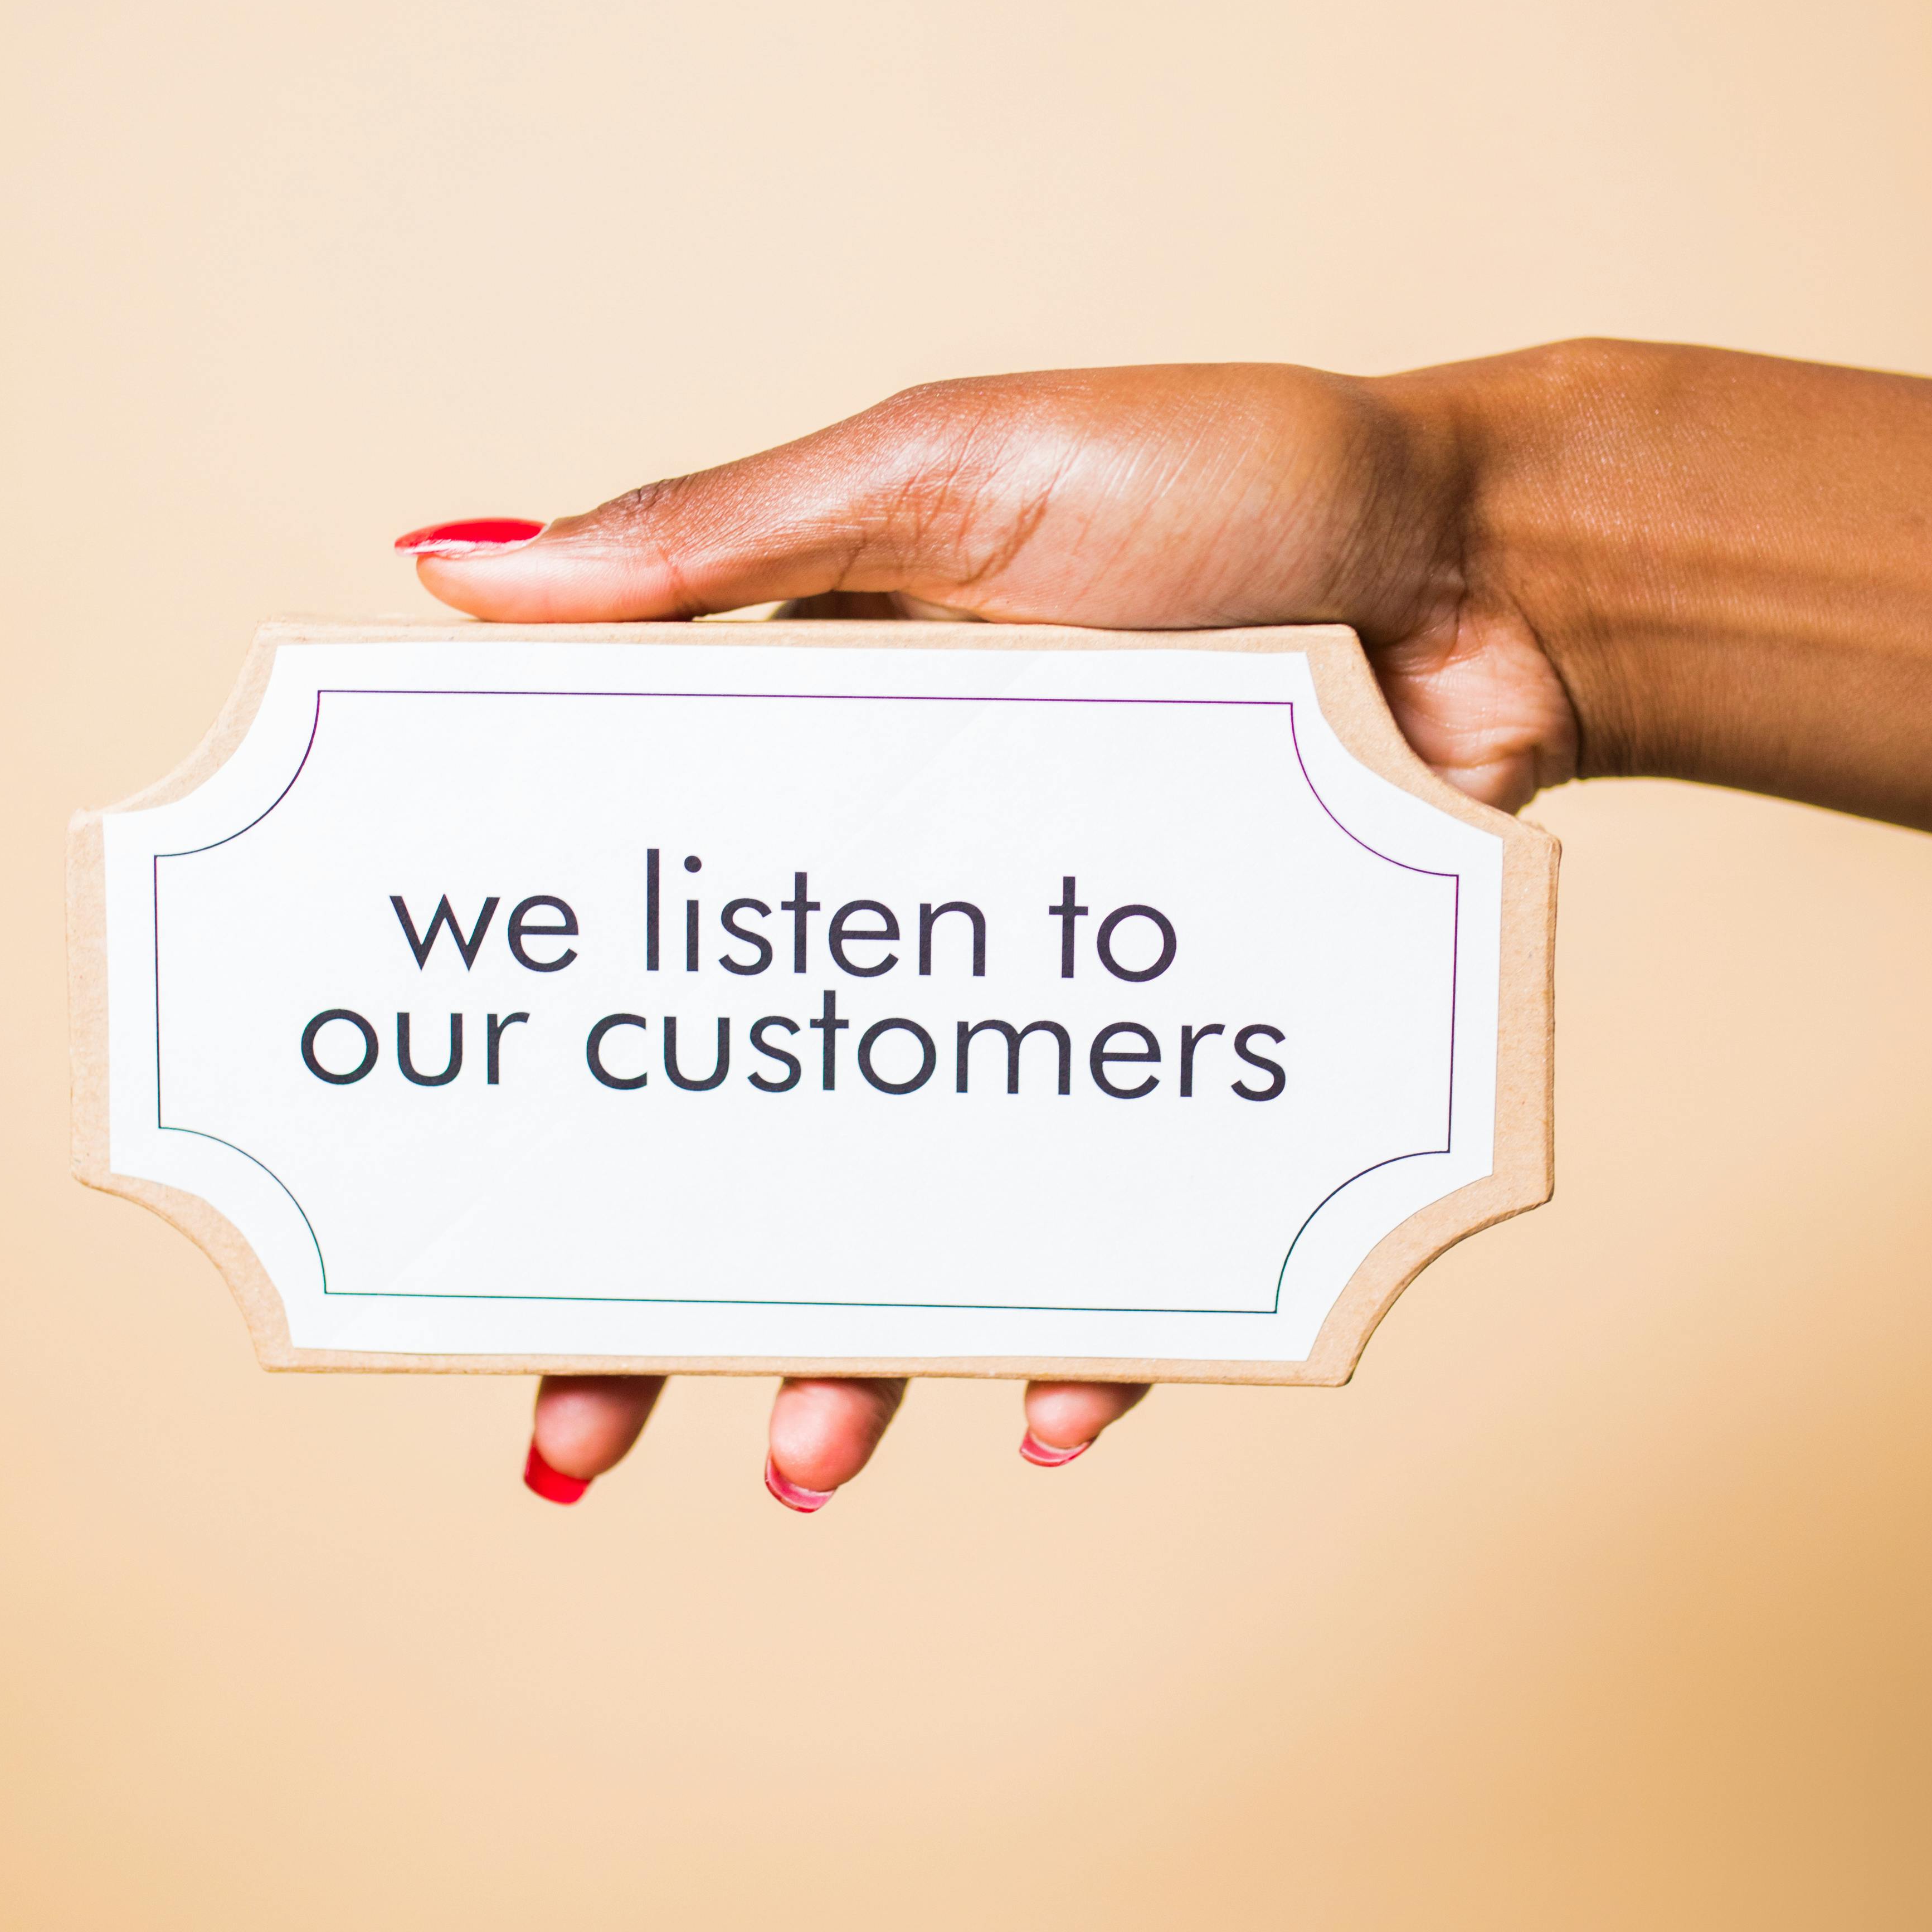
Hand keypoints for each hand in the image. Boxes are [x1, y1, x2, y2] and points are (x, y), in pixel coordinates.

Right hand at [397, 360, 1576, 1512]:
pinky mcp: (1198, 1067)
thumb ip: (710, 537)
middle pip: (758, 1123)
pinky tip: (1050, 1415)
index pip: (643, 934)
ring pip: (927, 1215)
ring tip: (803, 1458)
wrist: (1493, 559)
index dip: (552, 1056)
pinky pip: (1137, 1238)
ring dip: (852, 1356)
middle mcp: (921, 910)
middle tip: (568, 1416)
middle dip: (652, 1289)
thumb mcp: (937, 473)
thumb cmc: (1225, 473)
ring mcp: (1056, 1005)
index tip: (438, 1178)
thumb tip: (451, 569)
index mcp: (818, 763)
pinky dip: (1095, 1332)